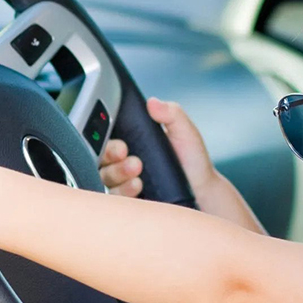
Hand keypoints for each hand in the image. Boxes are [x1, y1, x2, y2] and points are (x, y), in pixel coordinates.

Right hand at [99, 97, 218, 198]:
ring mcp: (122, 181)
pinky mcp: (126, 199)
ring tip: (138, 173)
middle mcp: (122, 160)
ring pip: (104, 177)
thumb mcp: (185, 132)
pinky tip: (137, 187)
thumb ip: (171, 114)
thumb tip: (153, 102)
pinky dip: (122, 191)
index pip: (107, 136)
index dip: (108, 138)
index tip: (123, 144)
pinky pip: (112, 197)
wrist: (202, 191)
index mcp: (132, 140)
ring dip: (118, 174)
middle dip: (111, 156)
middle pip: (100, 157)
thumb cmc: (192, 161)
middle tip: (130, 157)